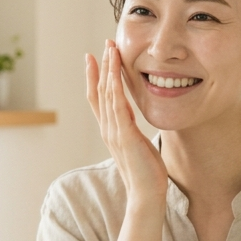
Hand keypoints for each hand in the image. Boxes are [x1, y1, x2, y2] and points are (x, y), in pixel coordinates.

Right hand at [86, 40, 167, 205]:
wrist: (146, 194)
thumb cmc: (145, 172)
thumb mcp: (137, 144)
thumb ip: (131, 129)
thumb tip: (132, 117)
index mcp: (110, 130)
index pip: (98, 98)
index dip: (95, 77)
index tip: (94, 57)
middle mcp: (108, 129)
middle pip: (99, 91)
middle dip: (101, 66)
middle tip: (103, 45)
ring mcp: (114, 132)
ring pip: (107, 94)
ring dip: (108, 70)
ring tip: (110, 50)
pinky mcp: (125, 136)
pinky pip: (118, 107)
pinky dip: (115, 88)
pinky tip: (116, 74)